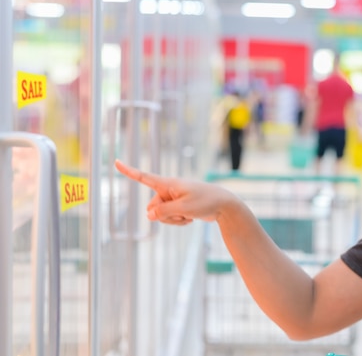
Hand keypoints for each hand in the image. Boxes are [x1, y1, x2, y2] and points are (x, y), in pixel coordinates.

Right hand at [114, 159, 238, 225]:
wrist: (224, 205)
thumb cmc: (205, 202)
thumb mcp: (184, 209)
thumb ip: (164, 212)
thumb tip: (149, 216)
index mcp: (168, 184)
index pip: (144, 177)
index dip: (129, 170)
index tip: (116, 161)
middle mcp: (168, 190)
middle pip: (152, 208)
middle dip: (164, 216)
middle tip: (183, 213)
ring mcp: (173, 199)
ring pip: (160, 216)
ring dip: (173, 220)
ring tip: (189, 215)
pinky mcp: (179, 206)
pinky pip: (170, 219)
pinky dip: (179, 221)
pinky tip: (191, 218)